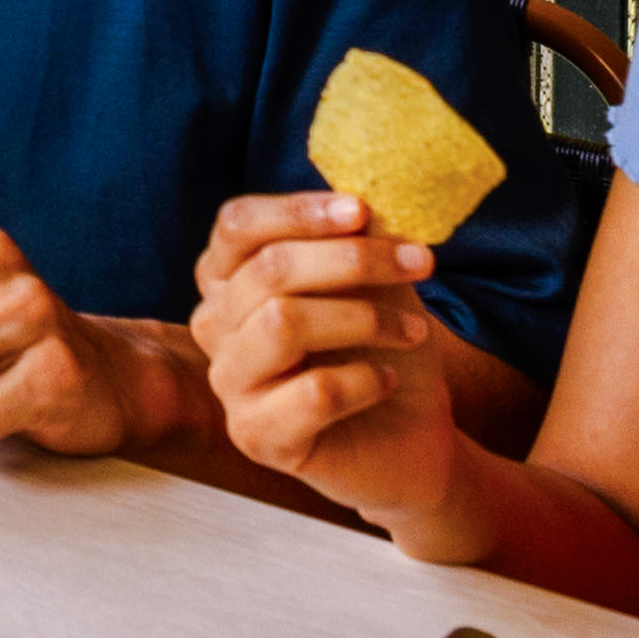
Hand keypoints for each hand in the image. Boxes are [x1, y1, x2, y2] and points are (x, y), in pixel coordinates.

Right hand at [189, 192, 465, 532]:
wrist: (408, 436)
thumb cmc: (383, 350)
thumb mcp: (379, 282)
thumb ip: (361, 240)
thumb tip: (363, 200)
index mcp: (232, 279)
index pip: (236, 225)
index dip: (296, 211)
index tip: (361, 211)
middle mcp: (217, 326)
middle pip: (268, 270)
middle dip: (353, 260)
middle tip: (421, 262)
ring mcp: (229, 384)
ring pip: (282, 324)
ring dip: (365, 319)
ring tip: (413, 332)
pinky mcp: (255, 436)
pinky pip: (311, 393)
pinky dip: (365, 380)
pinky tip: (388, 382)